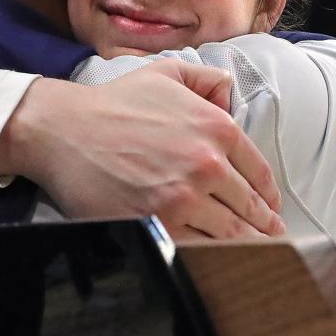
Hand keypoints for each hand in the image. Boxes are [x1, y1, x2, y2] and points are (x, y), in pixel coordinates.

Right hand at [0, 65, 284, 240]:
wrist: (64, 131)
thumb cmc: (112, 105)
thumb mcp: (166, 74)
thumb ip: (207, 81)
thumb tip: (230, 93)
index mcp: (217, 128)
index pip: (259, 172)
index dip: (268, 196)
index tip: (270, 208)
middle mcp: (208, 164)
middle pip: (250, 208)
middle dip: (263, 225)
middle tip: (271, 236)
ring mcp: (185, 198)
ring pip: (231, 233)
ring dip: (247, 246)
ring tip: (255, 254)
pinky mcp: (160, 224)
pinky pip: (200, 247)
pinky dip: (215, 256)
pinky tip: (222, 261)